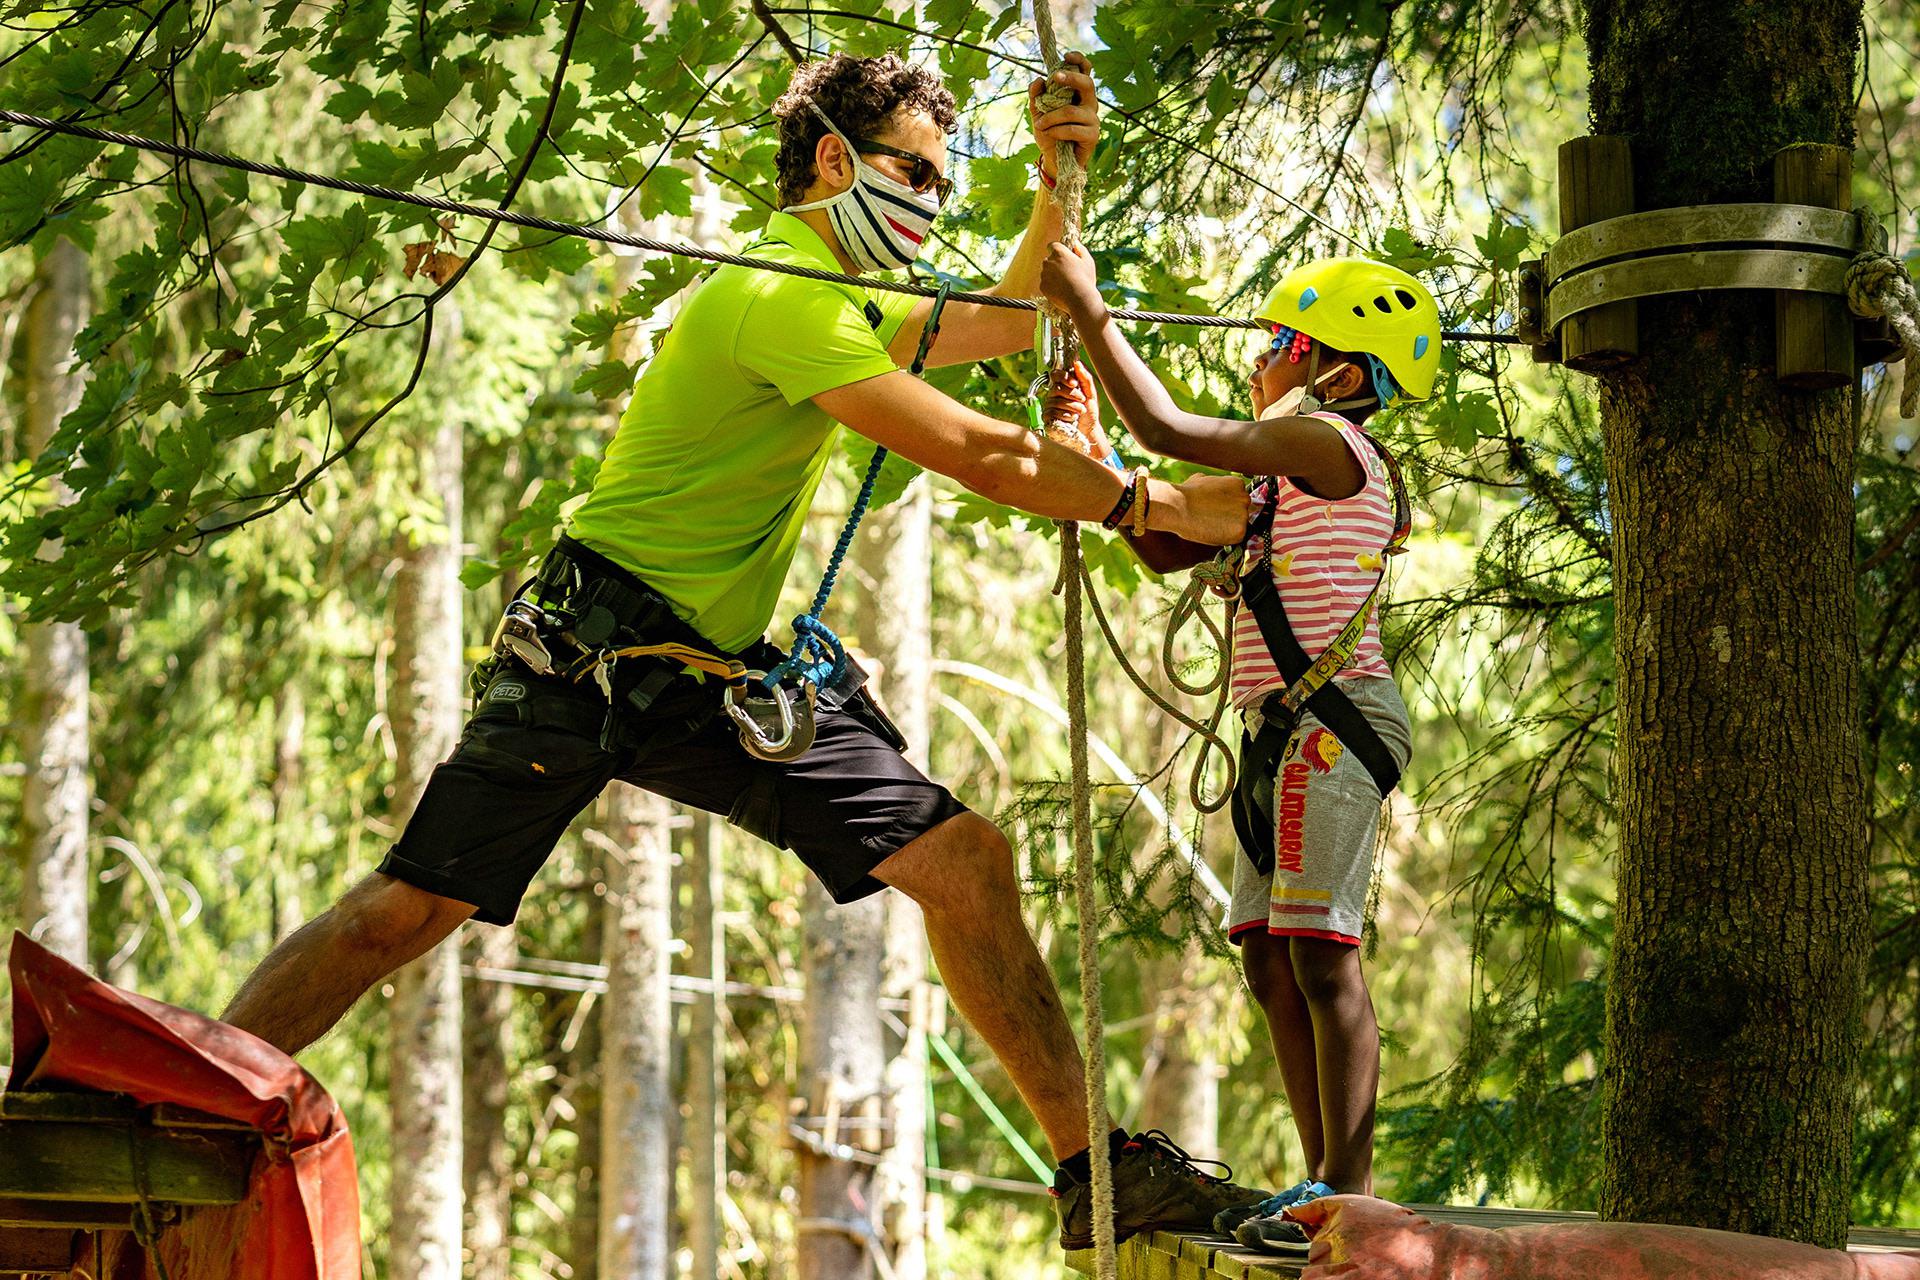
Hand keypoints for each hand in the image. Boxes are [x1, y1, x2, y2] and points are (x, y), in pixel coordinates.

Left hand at [1028, 50, 1098, 179]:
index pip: (1085, 71)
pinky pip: (1071, 128)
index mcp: (1079, 94)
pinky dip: (1056, 130)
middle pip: (1087, 84)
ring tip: (1039, 125)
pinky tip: (1048, 134)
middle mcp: (1090, 103)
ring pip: (1071, 111)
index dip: (1079, 60)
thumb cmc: (1049, 134)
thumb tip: (1038, 80)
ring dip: (1051, 117)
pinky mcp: (1092, 136)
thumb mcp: (1038, 113)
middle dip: (1070, 78)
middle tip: (1054, 77)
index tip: (1066, 55)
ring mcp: (1093, 119)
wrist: (1054, 160)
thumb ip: (1037, 96)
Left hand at [1040, 241, 1104, 321]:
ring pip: (1046, 272)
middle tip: (1067, 273)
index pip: (1052, 245)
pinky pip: (1045, 283)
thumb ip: (1081, 249)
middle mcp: (1049, 261)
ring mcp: (1044, 274)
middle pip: (1048, 259)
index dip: (1057, 250)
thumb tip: (1075, 243)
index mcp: (1059, 252)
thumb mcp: (1088, 262)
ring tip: (1065, 284)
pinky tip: (1061, 291)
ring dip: (1052, 275)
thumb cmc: (1086, 279)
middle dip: (1055, 264)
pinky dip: (1051, 286)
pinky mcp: (1042, 286)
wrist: (1080, 300)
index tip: (1062, 256)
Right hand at [1042, 361, 1110, 461]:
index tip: (1074, 384)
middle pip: (1056, 388)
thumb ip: (1085, 377)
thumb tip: (1077, 363)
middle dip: (1072, 395)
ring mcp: (1050, 405)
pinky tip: (1072, 418)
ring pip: (1056, 401)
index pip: (1056, 374)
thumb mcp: (1091, 393)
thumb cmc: (1089, 411)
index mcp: (1064, 385)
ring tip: (1080, 411)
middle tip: (1082, 400)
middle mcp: (1054, 394)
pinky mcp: (1047, 417)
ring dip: (1072, 407)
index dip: (1064, 377)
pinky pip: (1052, 413)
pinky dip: (1065, 415)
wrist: (1089, 429)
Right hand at [1158, 473, 1250, 545]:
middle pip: (1241, 512)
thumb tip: (1208, 483)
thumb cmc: (1185, 494)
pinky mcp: (1240, 531)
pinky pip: (1235, 537)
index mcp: (1238, 484)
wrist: (1179, 507)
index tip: (1216, 510)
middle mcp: (1245, 498)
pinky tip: (1212, 531)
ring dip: (1227, 527)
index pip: (1238, 499)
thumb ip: (1213, 483)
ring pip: (1238, 525)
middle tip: (1212, 519)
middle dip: (1229, 516)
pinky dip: (1225, 538)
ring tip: (1209, 524)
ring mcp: (1244, 514)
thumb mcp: (1201, 479)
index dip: (1226, 506)